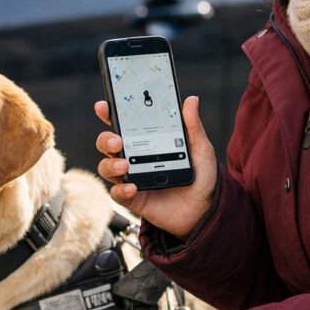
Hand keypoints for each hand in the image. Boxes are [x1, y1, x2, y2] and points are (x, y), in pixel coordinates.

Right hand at [95, 96, 217, 239]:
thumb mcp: (200, 148)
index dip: (110, 114)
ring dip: (110, 164)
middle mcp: (135, 157)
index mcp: (147, 140)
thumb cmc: (201, 176)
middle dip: (106, 138)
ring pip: (106, 167)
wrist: (205, 209)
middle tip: (117, 140)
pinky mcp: (133, 198)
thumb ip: (193, 126)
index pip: (123, 124)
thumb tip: (191, 100)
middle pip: (107, 143)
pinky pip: (117, 193)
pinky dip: (121, 189)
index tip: (104, 106)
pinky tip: (132, 187)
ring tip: (125, 165)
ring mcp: (132, 177)